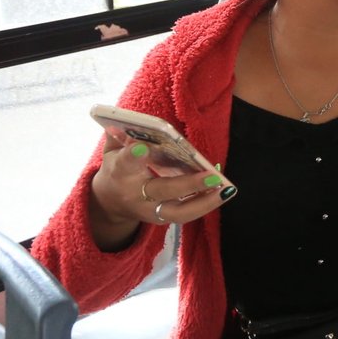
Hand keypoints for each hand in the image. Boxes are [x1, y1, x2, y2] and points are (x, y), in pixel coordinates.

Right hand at [88, 130, 236, 247]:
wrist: (110, 203)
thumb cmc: (118, 168)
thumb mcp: (113, 150)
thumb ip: (121, 135)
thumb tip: (129, 119)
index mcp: (120, 172)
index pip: (126, 163)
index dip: (133, 155)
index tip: (142, 147)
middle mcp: (135, 194)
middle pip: (161, 190)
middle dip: (188, 184)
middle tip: (212, 176)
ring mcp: (150, 210)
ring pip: (179, 212)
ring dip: (205, 201)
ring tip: (226, 188)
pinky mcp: (162, 219)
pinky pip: (186, 214)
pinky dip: (206, 203)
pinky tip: (223, 191)